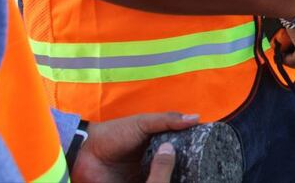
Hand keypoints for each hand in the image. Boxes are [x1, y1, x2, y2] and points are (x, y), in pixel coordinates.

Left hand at [70, 112, 198, 182]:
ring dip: (175, 175)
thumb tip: (196, 118)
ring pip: (166, 177)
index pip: (181, 146)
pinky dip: (162, 182)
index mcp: (157, 144)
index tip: (210, 147)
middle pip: (176, 165)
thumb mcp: (143, 123)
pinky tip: (174, 180)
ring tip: (195, 175)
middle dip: (188, 166)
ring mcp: (146, 177)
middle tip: (204, 166)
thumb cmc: (113, 134)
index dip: (194, 146)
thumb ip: (167, 120)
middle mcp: (154, 161)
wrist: (85, 156)